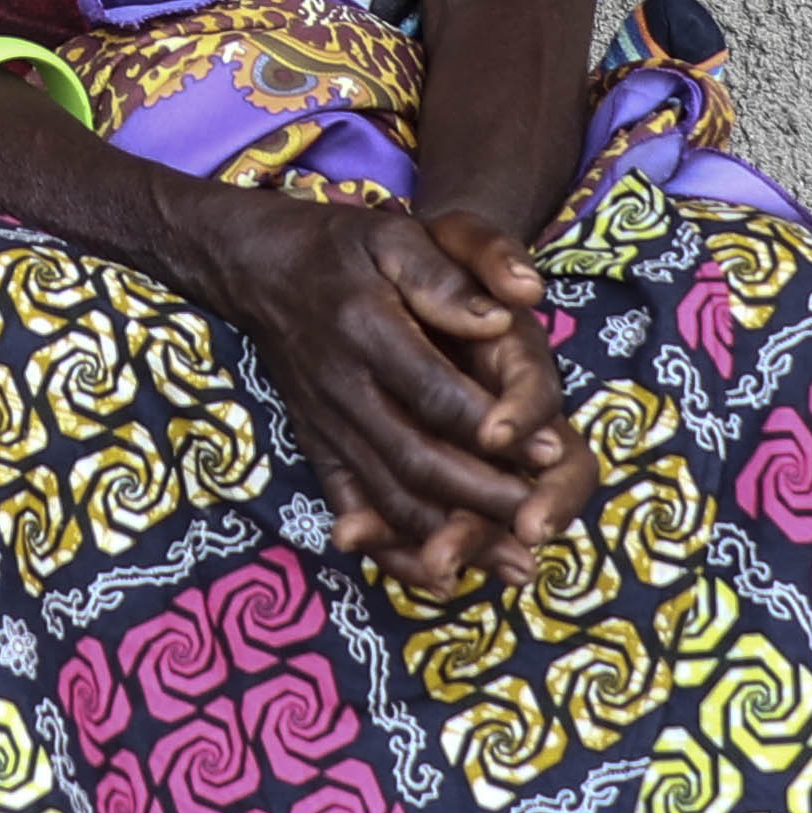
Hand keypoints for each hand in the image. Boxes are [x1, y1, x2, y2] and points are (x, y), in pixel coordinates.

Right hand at [174, 187, 564, 594]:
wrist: (258, 266)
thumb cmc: (343, 247)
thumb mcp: (394, 235)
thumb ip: (448, 275)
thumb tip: (507, 316)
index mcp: (366, 330)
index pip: (437, 392)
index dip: (496, 425)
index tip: (553, 452)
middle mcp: (341, 387)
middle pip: (415, 458)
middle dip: (483, 499)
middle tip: (541, 526)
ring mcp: (326, 423)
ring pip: (388, 494)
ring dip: (449, 538)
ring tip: (511, 565)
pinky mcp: (316, 444)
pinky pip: (352, 504)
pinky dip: (392, 549)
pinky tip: (438, 577)